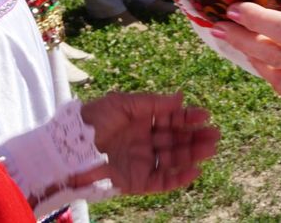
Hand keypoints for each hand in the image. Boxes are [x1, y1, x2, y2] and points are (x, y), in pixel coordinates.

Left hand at [75, 92, 218, 195]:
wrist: (66, 152)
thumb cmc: (91, 122)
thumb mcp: (122, 104)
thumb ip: (152, 103)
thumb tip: (180, 99)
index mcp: (138, 121)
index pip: (169, 119)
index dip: (187, 117)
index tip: (205, 115)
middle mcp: (142, 142)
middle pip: (175, 140)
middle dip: (195, 137)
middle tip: (215, 134)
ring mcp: (139, 162)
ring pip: (172, 159)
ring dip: (192, 154)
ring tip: (211, 149)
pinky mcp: (135, 182)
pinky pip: (161, 181)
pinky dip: (178, 178)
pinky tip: (195, 171)